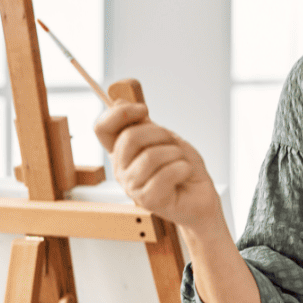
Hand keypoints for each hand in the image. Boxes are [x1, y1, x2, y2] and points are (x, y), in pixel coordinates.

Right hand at [94, 101, 222, 231]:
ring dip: (175, 154)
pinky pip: (166, 174)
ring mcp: (132, 187)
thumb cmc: (183, 169)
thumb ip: (144, 124)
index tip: (143, 109)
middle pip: (129, 137)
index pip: (102, 128)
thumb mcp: (166, 139)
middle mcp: (121, 170)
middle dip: (160, 133)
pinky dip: (183, 168)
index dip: (119, 112)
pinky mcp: (148, 201)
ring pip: (151, 156)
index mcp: (122, 152)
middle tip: (173, 144)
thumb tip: (120, 101)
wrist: (200, 197)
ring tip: (180, 163)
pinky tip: (184, 174)